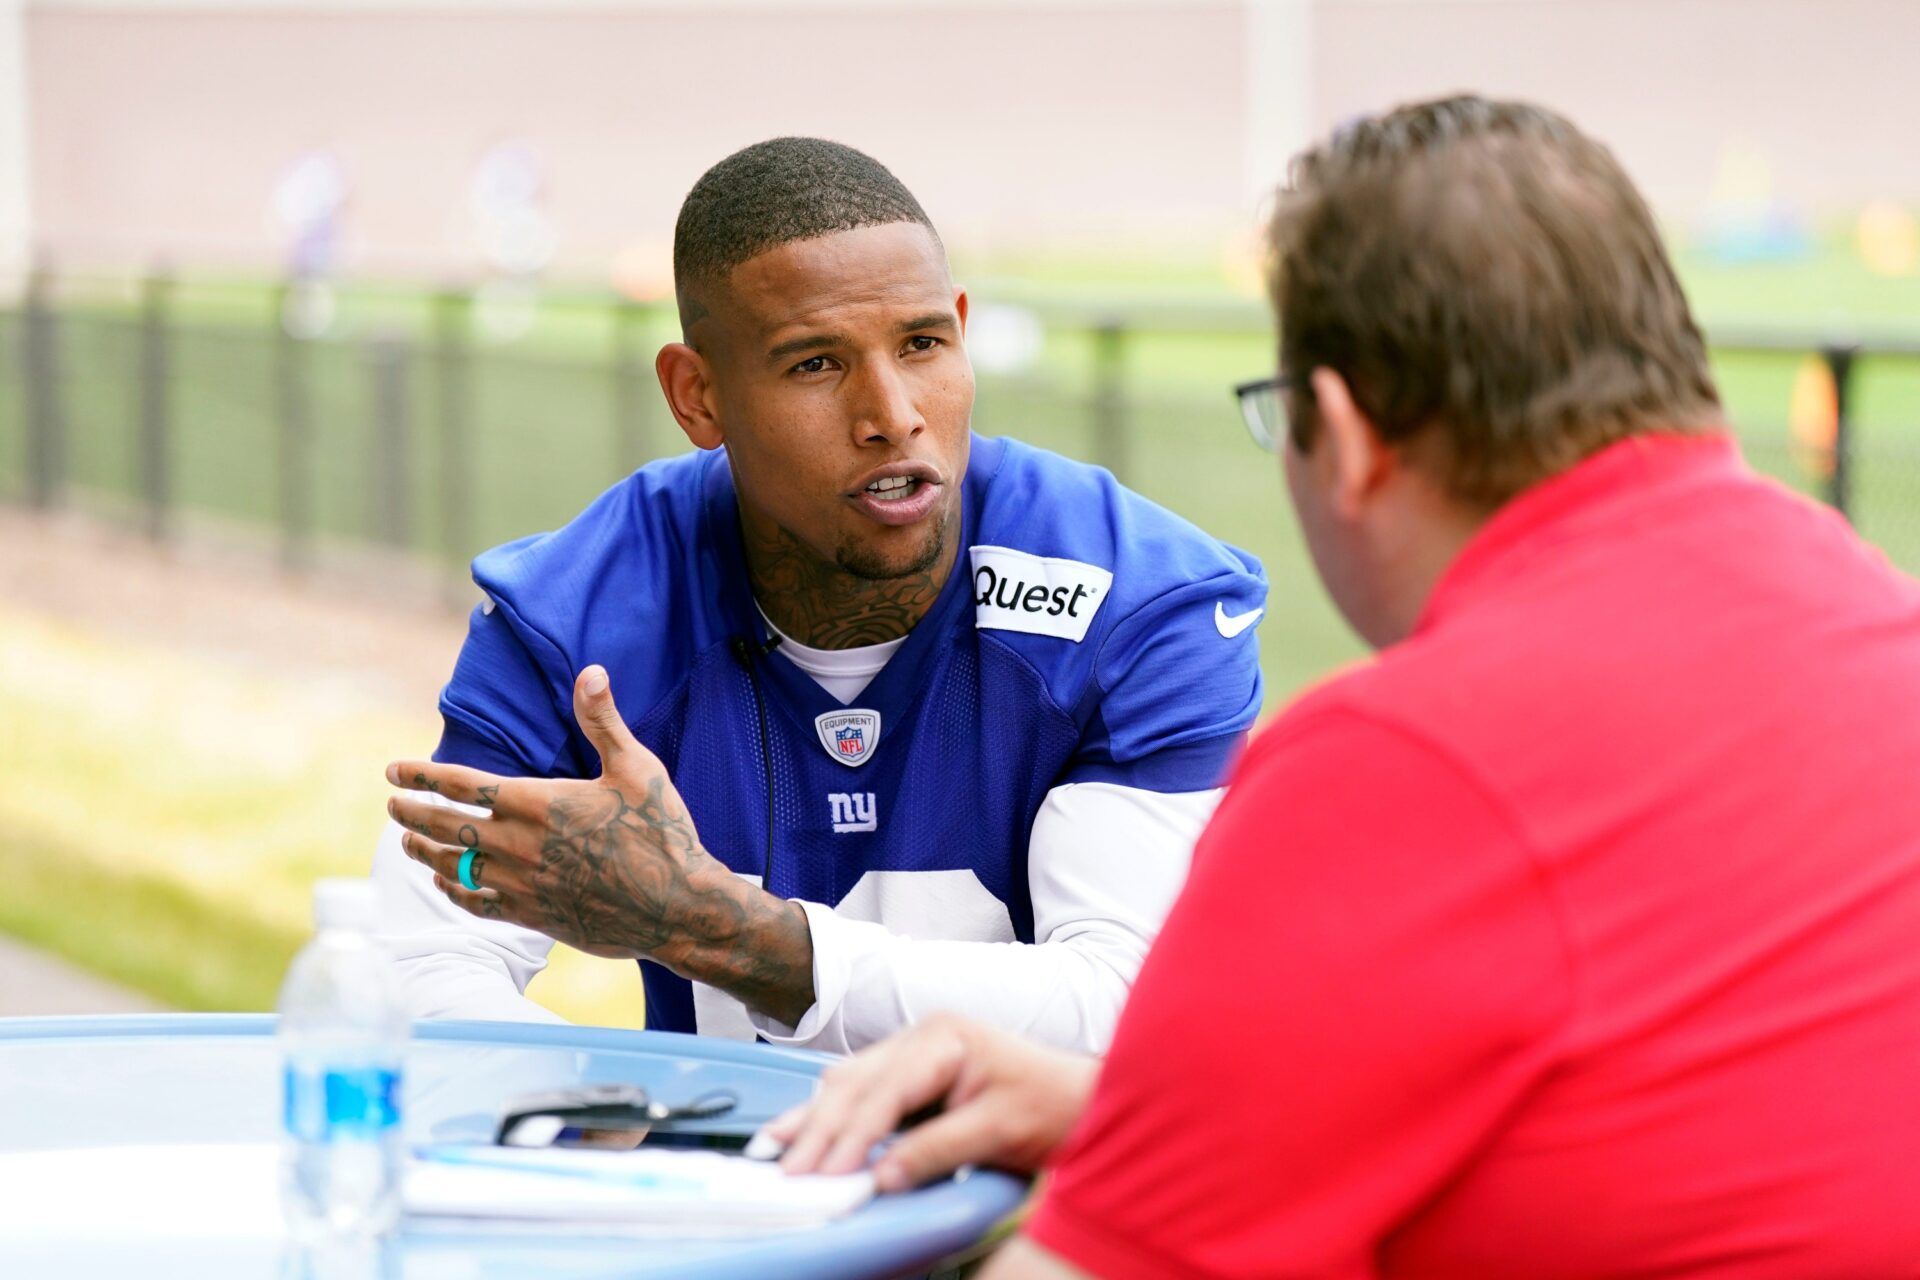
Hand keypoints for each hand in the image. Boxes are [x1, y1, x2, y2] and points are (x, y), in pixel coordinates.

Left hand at [386, 665, 816, 1023]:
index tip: (393, 770)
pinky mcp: (532, 915)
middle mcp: (519, 844)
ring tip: (407, 839)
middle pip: (445, 826)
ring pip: (453, 867)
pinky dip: (454, 891)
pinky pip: (476, 903)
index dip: (421, 775)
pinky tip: (446, 884)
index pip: (461, 783)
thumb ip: (604, 721)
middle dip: (412, 811)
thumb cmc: (663, 832)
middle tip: (392, 802)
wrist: (677, 906)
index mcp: (537, 802)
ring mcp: (522, 884)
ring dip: (425, 851)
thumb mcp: (638, 767)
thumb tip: (590, 671)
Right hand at [761, 1013, 1098, 1191]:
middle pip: (854, 1082)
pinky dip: (830, 1116)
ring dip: (813, 1118)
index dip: (852, 1134)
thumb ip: (939, 1149)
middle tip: (784, 1168)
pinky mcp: (913, 1072)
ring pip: (848, 1082)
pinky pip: (860, 1090)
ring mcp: (915, 1051)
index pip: (884, 1090)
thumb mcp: (1000, 1129)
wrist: (1083, 1097)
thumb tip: (881, 1177)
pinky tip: (804, 1133)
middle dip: (817, 1128)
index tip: (826, 1172)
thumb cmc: (1052, 1105)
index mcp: (945, 1038)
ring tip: (773, 1148)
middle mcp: (923, 1036)